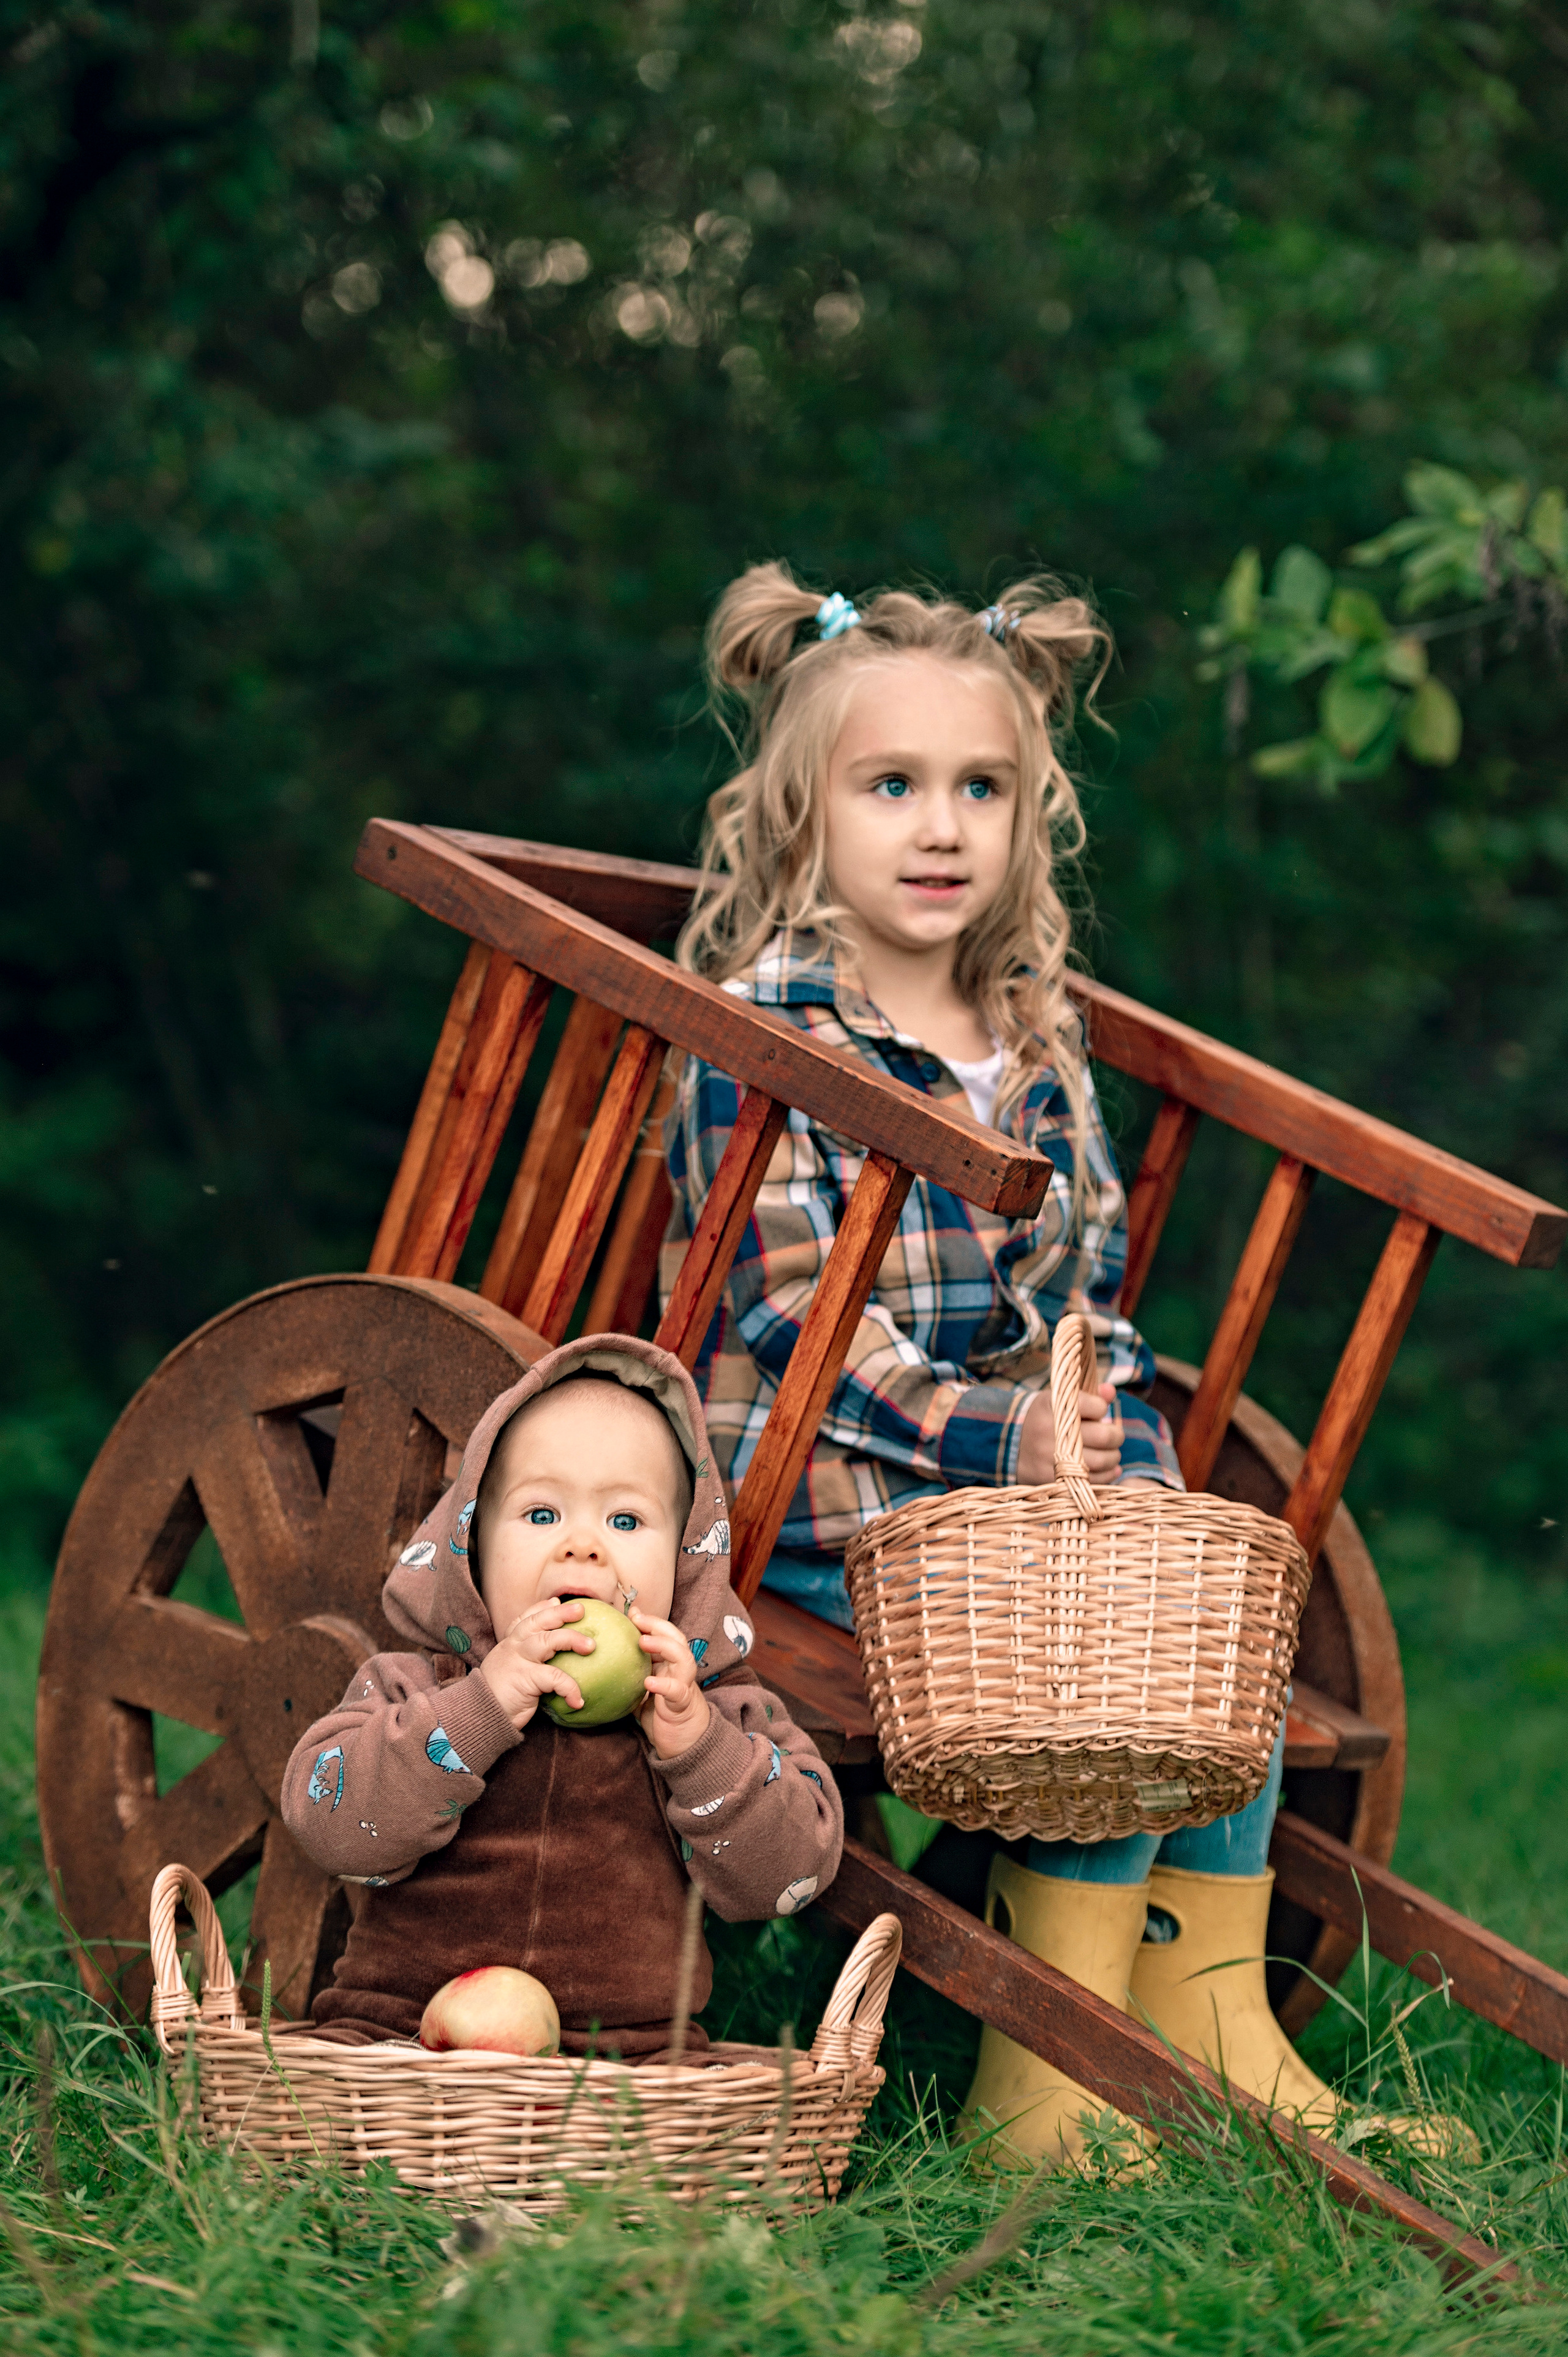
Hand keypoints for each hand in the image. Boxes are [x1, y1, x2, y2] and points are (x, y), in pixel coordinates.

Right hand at [478, 1597, 596, 1732]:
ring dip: (572, 1640)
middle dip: (560, 1613)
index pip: (524, 1619)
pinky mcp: (526, 1679)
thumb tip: (549, 1662)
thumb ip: (522, 1662)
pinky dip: (570, 1688)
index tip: (556, 1601)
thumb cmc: (497, 1697)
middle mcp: (512, 1647)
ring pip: (548, 1640)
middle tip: (580, 1610)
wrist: (478, 1716)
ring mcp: (518, 1661)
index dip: (540, 1608)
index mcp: (508, 1645)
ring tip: (591, 1647)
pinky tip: (578, 1700)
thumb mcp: (507, 1672)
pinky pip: (555, 1677)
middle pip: (538, 1622)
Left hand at [632, 1607, 712, 1759]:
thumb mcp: (641, 1690)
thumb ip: (629, 1675)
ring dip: (664, 1646)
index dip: (650, 1622)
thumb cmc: (659, 1713)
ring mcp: (684, 1685)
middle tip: (637, 1619)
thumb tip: (602, 1662)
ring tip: (644, 1642)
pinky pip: (676, 1691)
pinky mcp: (682, 1704)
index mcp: (669, 1664)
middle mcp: (679, 1670)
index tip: (631, 1612)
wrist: (683, 1742)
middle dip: (658, 1625)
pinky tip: (649, 1682)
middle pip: (677, 1639)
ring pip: (683, 1658)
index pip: (664, 1635)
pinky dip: (664, 1684)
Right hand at [1016, 1382, 1124, 1487]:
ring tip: (1111, 1452)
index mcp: (1052, 1406)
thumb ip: (1088, 1395)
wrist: (1009, 1447)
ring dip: (1113, 1456)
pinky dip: (1107, 1474)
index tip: (1100, 1411)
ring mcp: (1051, 1457)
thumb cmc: (1044, 1420)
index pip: (1095, 1406)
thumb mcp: (1058, 1402)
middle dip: (1116, 1435)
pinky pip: (1092, 1480)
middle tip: (1115, 1435)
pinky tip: (1108, 1468)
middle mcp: (1051, 1431)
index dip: (1102, 1408)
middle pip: (1103, 1436)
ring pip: (1101, 1461)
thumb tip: (1111, 1391)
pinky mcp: (1054, 1479)